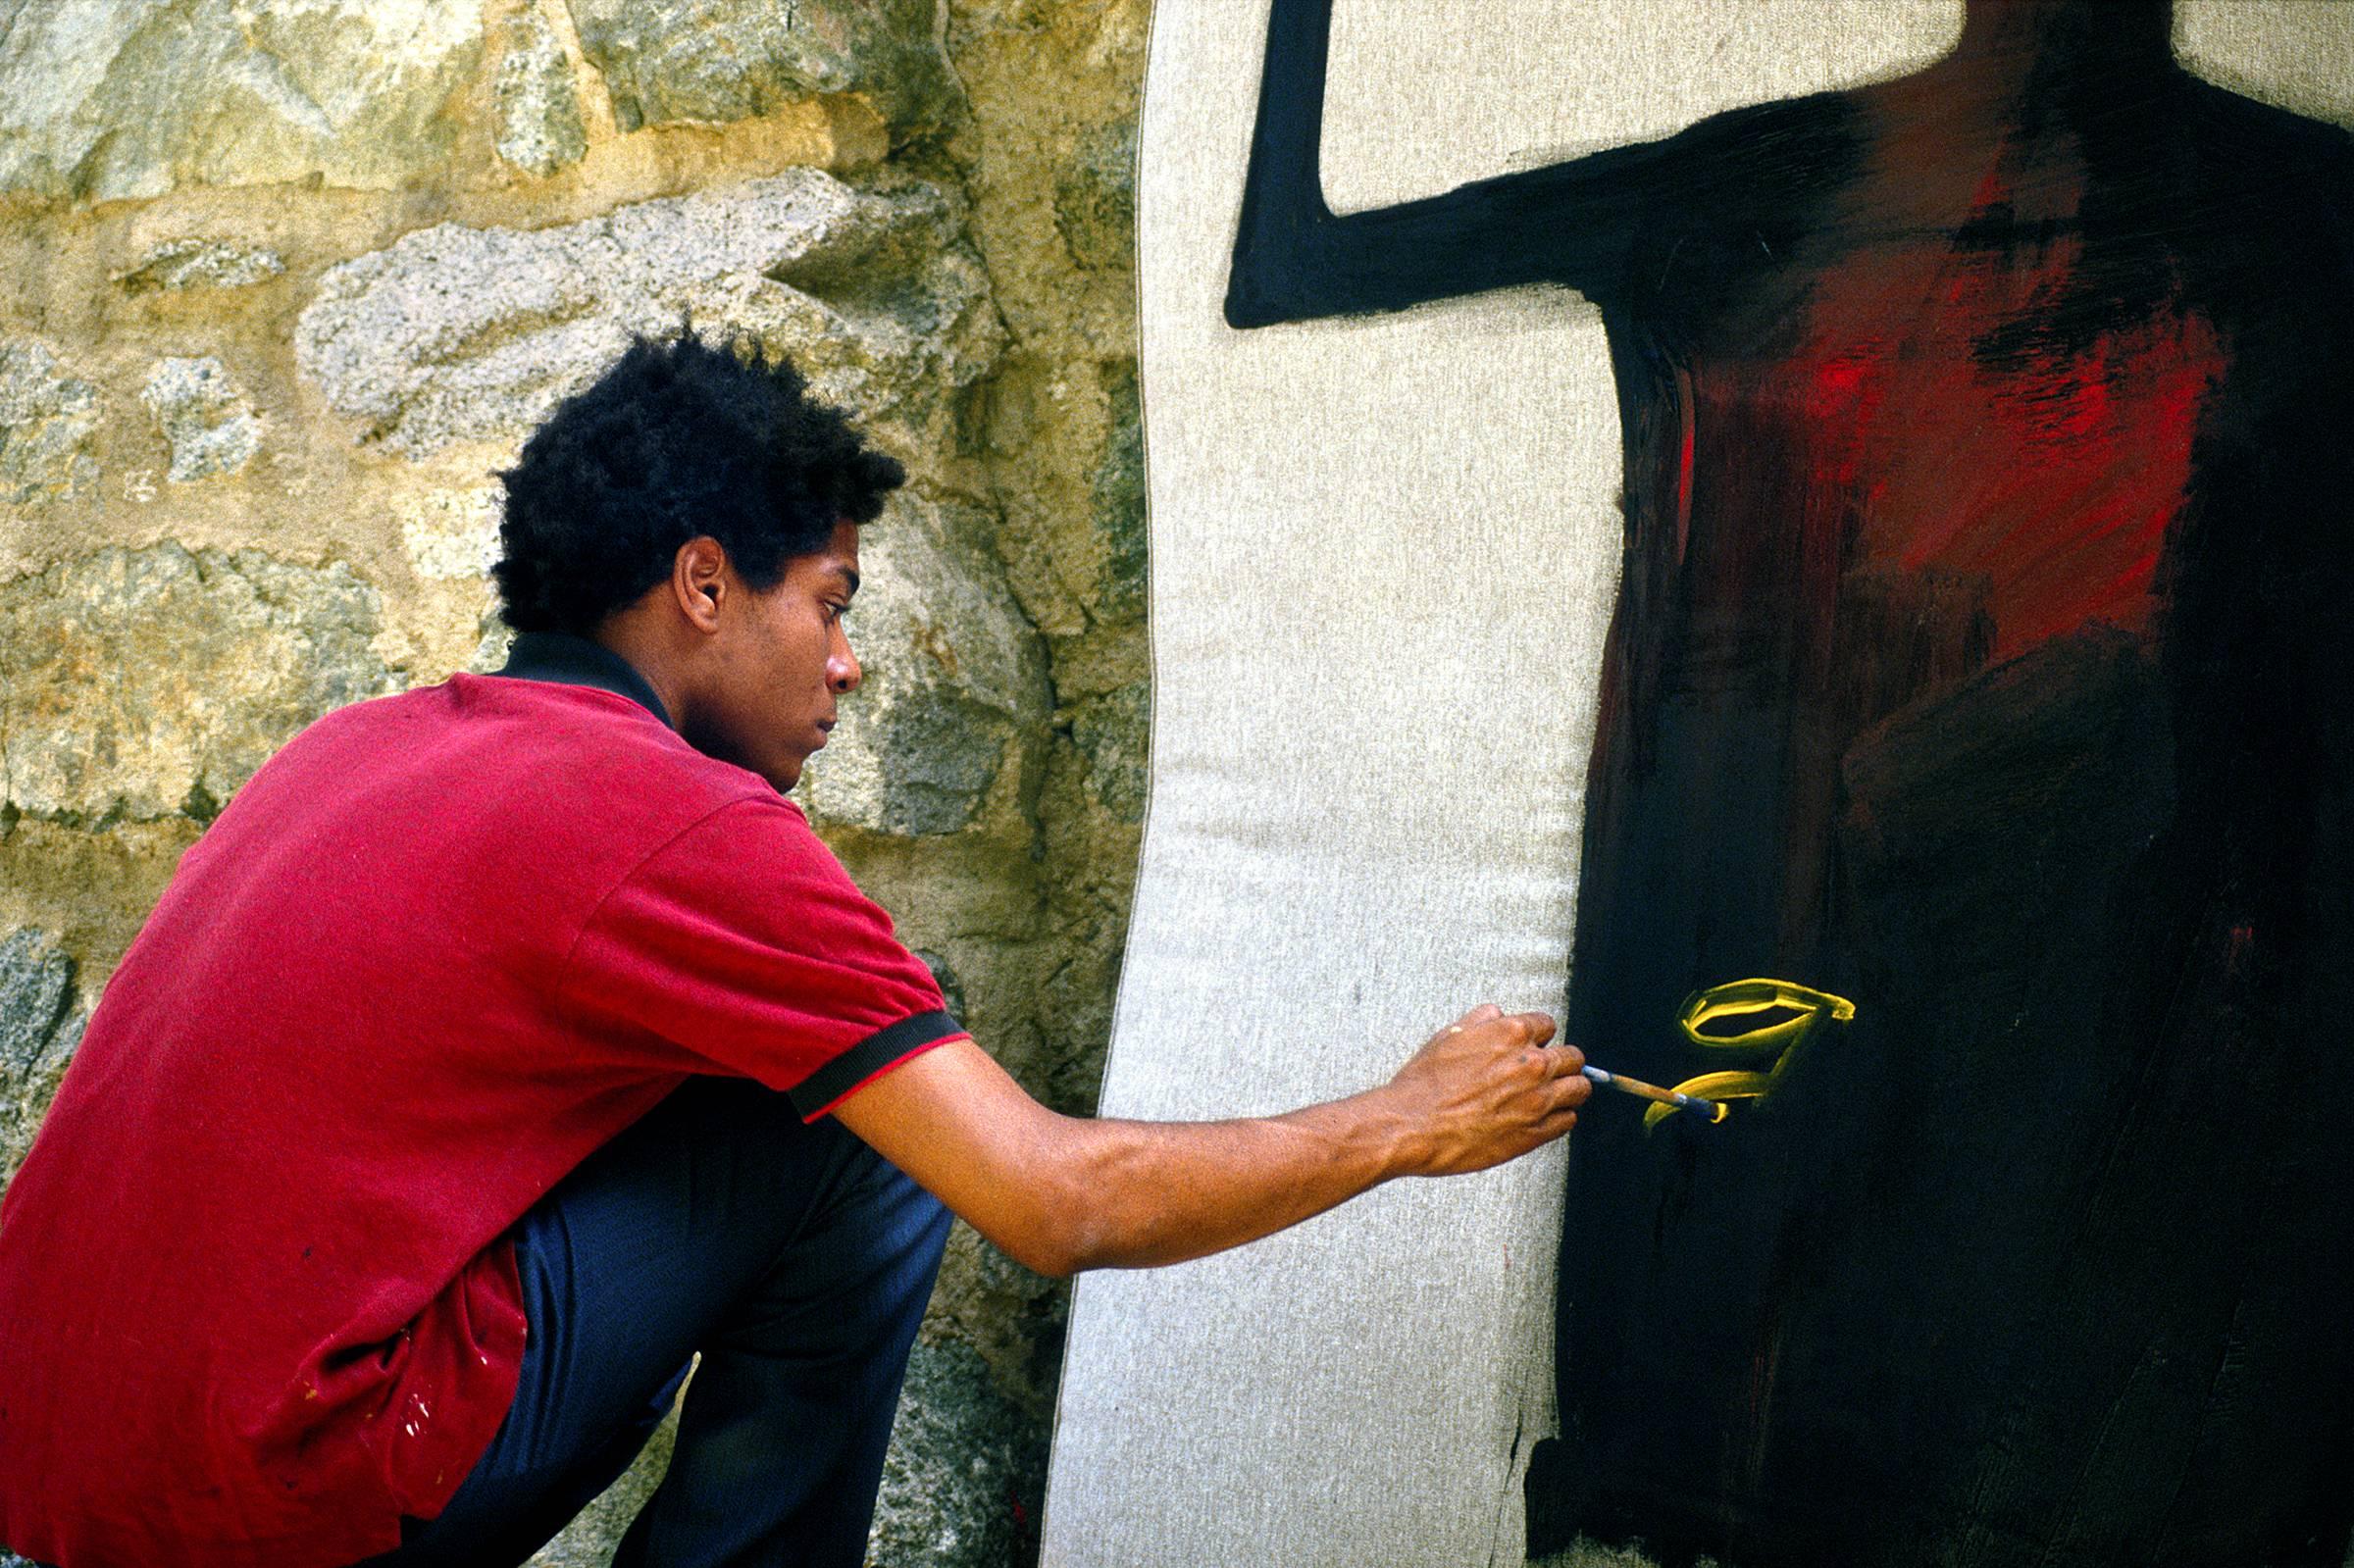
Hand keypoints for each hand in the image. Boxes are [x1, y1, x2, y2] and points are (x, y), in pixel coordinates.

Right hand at [1382, 1003, 1588, 1176]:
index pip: (1548, 1025)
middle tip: (1548, 1073)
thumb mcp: (1448, 1037)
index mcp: (1511, 1033)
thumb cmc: (1425, 1084)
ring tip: (1554, 1095)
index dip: (1538, 1037)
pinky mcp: (1537, 1132)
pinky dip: (1560, 1117)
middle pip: (1572, 1057)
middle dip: (1561, 1062)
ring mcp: (1538, 1099)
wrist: (1412, 1126)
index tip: (1533, 1047)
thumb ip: (1480, 1022)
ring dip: (1568, 1089)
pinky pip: (1568, 1120)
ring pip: (1579, 1088)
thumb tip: (1496, 1015)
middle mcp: (1532, 1064)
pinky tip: (1544, 1118)